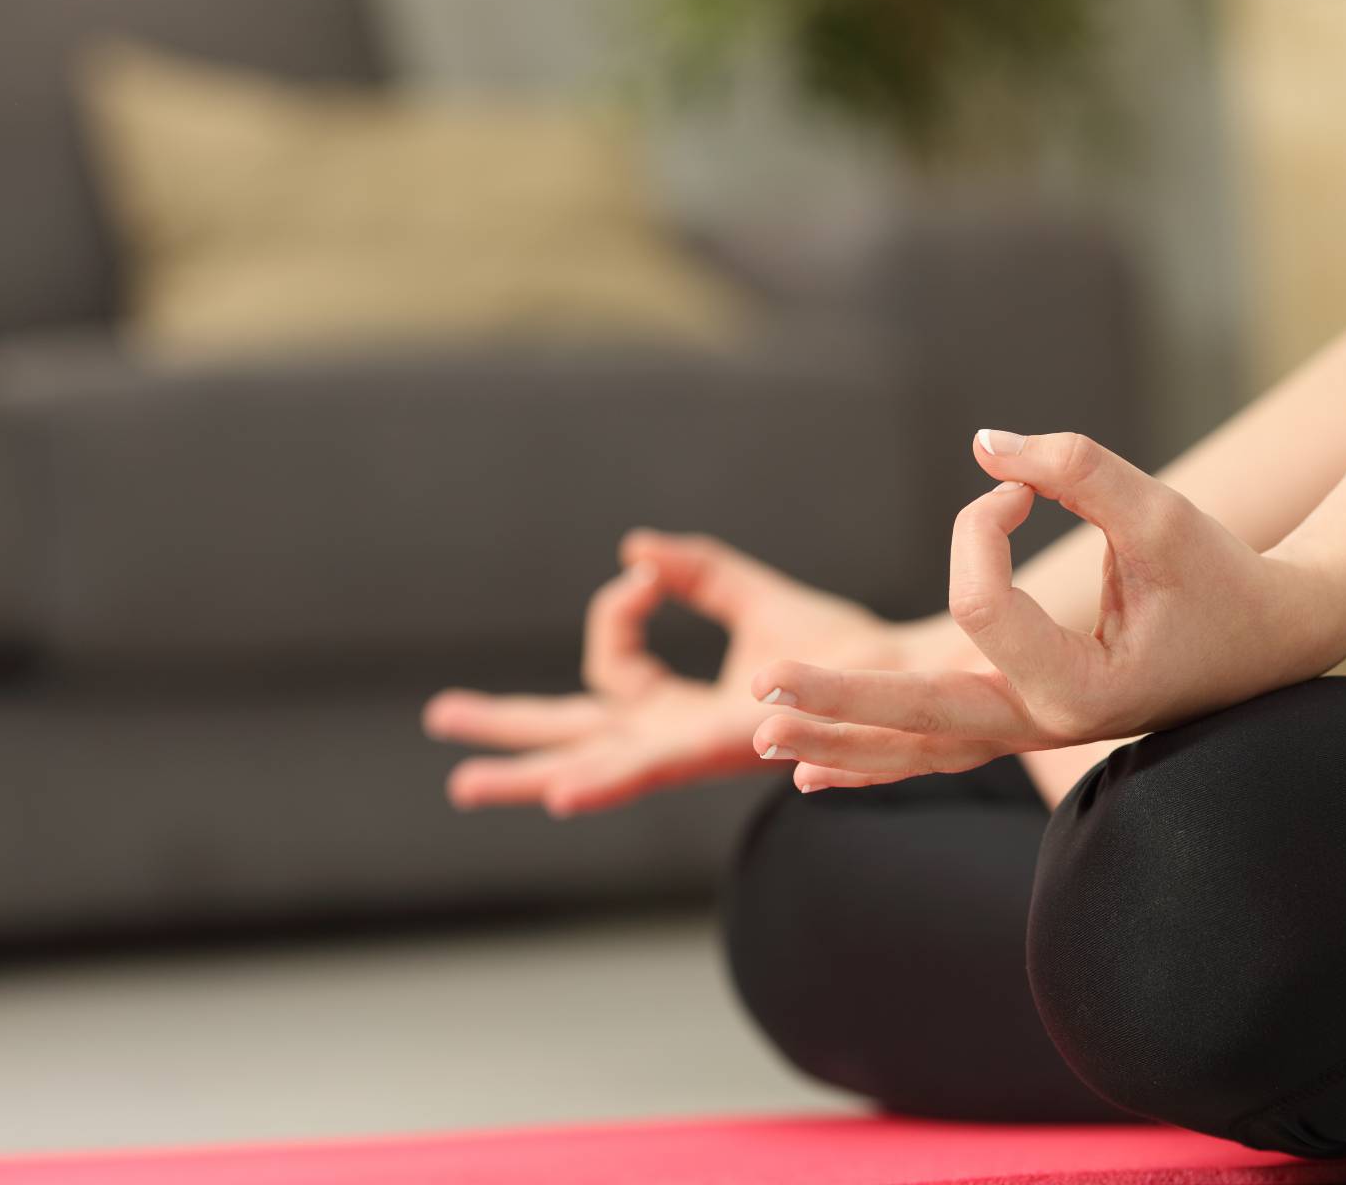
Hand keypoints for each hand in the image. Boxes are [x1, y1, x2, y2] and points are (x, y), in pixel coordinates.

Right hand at [426, 530, 956, 815]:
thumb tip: (636, 551)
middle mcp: (676, 736)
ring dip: (530, 771)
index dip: (616, 617)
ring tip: (470, 784)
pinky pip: (650, 768)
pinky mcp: (723, 750)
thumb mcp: (754, 598)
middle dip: (507, 733)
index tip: (648, 577)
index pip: (611, 669)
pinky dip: (605, 779)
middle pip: (572, 735)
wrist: (902, 669)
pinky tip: (562, 794)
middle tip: (443, 727)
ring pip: (594, 761)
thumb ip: (697, 574)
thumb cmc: (840, 646)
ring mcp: (693, 751)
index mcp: (678, 708)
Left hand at [749, 431, 1343, 792]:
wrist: (1272, 639)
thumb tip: (985, 445)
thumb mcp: (1163, 513)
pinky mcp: (1024, 725)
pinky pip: (935, 752)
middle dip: (838, 700)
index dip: (980, 525)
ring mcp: (1031, 734)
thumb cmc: (1223, 576)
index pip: (983, 605)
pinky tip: (811, 774)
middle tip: (760, 689)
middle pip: (921, 717)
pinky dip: (874, 760)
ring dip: (839, 740)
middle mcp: (1047, 723)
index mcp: (1084, 687)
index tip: (1020, 485)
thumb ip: (1077, 468)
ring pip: (918, 750)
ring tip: (760, 738)